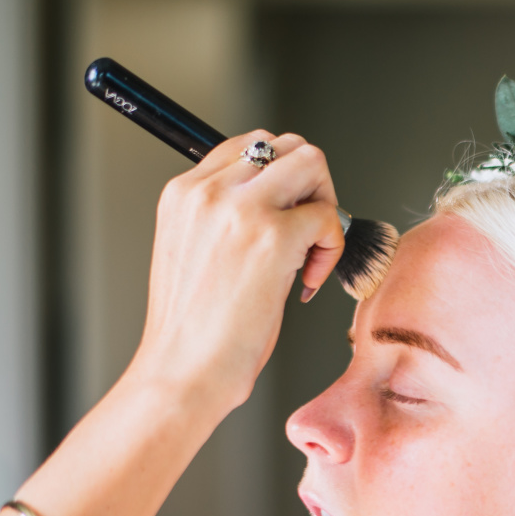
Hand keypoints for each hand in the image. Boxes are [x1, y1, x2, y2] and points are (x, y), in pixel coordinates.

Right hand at [128, 130, 344, 414]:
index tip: (287, 223)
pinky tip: (305, 283)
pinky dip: (331, 249)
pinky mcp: (271, 235)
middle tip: (309, 236)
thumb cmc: (196, 330)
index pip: (249, 146)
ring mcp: (239, 208)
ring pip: (312, 163)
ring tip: (308, 257)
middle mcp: (207, 190)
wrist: (183, 370)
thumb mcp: (198, 254)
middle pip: (286, 145)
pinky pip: (329, 216)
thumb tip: (286, 207)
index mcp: (183, 192)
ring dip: (325, 208)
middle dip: (312, 187)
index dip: (283, 181)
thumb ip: (230, 219)